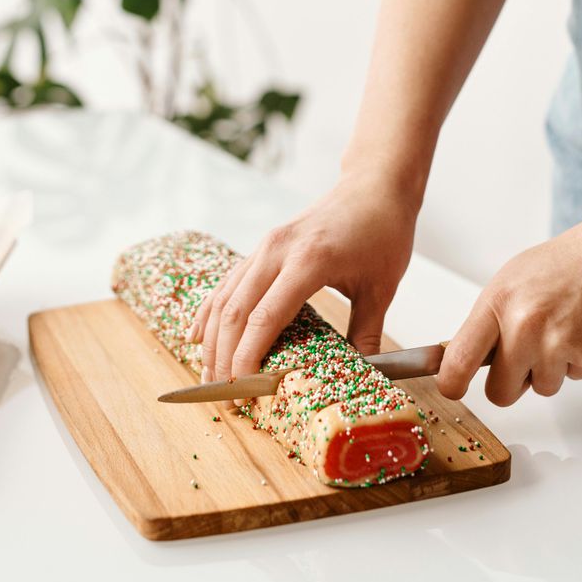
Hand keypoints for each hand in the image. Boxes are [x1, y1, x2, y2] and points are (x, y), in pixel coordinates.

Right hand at [190, 170, 418, 383]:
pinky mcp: (263, 245)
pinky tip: (198, 334)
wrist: (374, 186)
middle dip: (223, 355)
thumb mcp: (382, 288)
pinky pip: (229, 281)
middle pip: (236, 309)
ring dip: (212, 337)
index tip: (243, 391)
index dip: (248, 357)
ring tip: (208, 375)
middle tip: (222, 394)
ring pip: (226, 295)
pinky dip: (211, 310)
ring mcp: (266, 244)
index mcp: (309, 260)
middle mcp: (278, 249)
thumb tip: (362, 378)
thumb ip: (367, 334)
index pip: (265, 316)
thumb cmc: (383, 232)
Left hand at [437, 202, 581, 404]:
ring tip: (560, 330)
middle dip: (509, 384)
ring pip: (541, 388)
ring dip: (549, 369)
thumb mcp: (509, 282)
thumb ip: (488, 322)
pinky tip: (581, 330)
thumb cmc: (561, 265)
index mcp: (497, 304)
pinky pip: (574, 378)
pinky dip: (577, 361)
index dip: (451, 382)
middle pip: (500, 393)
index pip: (459, 359)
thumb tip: (463, 358)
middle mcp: (524, 326)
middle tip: (522, 359)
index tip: (453, 388)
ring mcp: (558, 344)